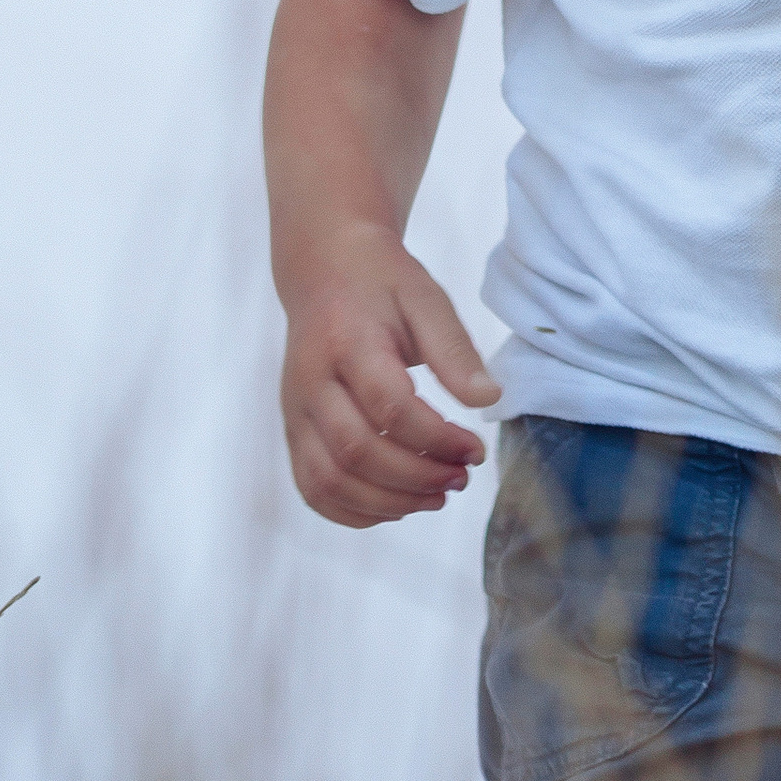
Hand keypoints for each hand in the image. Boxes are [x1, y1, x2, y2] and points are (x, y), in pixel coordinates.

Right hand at [278, 221, 500, 527]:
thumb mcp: (425, 298)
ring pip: (329, 480)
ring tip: (436, 497)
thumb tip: (489, 399)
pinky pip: (312, 488)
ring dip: (388, 502)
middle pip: (357, 452)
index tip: (476, 449)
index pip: (390, 407)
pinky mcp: (291, 431)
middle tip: (461, 478)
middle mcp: (309, 381)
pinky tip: (397, 504)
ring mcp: (293, 411)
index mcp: (345, 340)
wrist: (324, 269)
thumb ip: (454, 349)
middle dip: (417, 477)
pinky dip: (353, 511)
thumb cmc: (381, 283)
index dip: (437, 438)